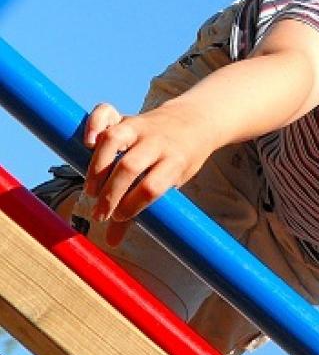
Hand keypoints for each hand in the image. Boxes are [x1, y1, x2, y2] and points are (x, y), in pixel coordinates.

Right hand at [83, 101, 215, 244]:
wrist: (195, 121)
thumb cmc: (178, 159)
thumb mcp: (171, 183)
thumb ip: (140, 208)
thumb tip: (111, 242)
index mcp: (175, 161)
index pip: (152, 186)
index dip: (132, 205)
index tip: (118, 217)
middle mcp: (157, 142)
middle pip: (130, 166)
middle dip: (111, 193)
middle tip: (100, 213)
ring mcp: (141, 126)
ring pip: (115, 139)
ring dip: (97, 166)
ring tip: (91, 190)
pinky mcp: (126, 117)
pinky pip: (106, 112)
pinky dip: (93, 124)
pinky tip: (87, 144)